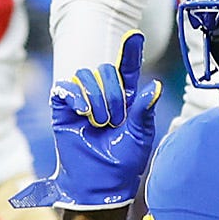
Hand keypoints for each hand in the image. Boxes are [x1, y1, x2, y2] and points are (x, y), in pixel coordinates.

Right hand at [17, 36, 159, 211]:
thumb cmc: (124, 161)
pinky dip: (75, 96)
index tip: (135, 36)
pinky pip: (65, 88)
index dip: (130, 52)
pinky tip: (84, 112)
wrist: (102, 183)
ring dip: (95, 97)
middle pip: (105, 70)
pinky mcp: (63, 110)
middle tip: (115, 120)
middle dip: (113, 92)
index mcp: (126, 98)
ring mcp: (82, 101)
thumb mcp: (140, 135)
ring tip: (100, 122)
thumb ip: (145, 110)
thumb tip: (155, 86)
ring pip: (85, 76)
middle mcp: (103, 95)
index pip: (127, 68)